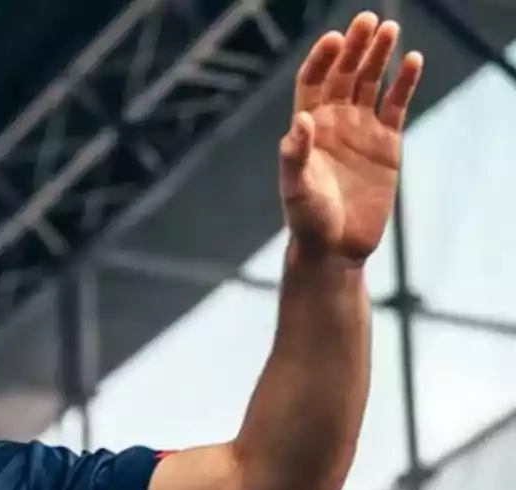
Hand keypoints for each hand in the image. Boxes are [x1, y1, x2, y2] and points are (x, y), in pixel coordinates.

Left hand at [280, 12, 423, 261]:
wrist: (336, 247)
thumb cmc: (308, 219)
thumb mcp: (295, 188)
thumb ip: (295, 155)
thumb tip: (302, 121)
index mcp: (307, 128)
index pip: (312, 81)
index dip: (322, 59)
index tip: (334, 39)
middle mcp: (333, 122)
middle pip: (344, 74)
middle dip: (354, 47)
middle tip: (367, 20)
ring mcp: (360, 130)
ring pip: (370, 82)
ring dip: (379, 56)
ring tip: (389, 29)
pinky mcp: (386, 143)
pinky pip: (396, 105)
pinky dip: (404, 83)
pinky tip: (413, 61)